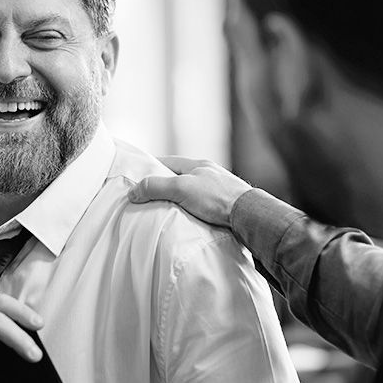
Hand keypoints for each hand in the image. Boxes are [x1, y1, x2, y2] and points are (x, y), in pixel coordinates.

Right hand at [129, 156, 252, 228]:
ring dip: (177, 200)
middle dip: (163, 186)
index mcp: (198, 165)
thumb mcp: (180, 188)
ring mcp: (218, 190)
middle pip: (179, 178)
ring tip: (163, 211)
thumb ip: (156, 187)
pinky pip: (201, 206)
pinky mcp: (224, 206)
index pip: (168, 162)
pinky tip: (186, 220)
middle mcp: (208, 174)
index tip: (137, 178)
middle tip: (147, 198)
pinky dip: (190, 211)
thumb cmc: (217, 198)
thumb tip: (133, 191)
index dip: (151, 168)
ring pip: (190, 193)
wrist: (249, 215)